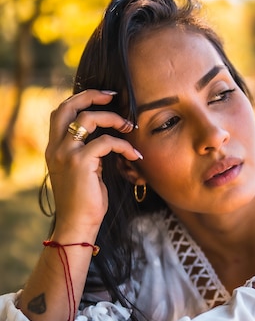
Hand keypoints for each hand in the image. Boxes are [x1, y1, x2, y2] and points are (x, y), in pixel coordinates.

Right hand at [47, 90, 141, 240]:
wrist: (77, 225)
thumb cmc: (84, 203)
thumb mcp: (84, 172)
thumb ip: (88, 153)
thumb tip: (106, 139)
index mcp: (54, 148)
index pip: (61, 112)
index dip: (81, 100)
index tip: (103, 98)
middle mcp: (56, 147)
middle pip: (68, 107)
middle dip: (92, 96)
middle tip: (114, 97)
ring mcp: (66, 153)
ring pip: (89, 118)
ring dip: (113, 119)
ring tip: (129, 127)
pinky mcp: (81, 162)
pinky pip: (106, 142)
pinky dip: (124, 146)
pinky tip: (134, 156)